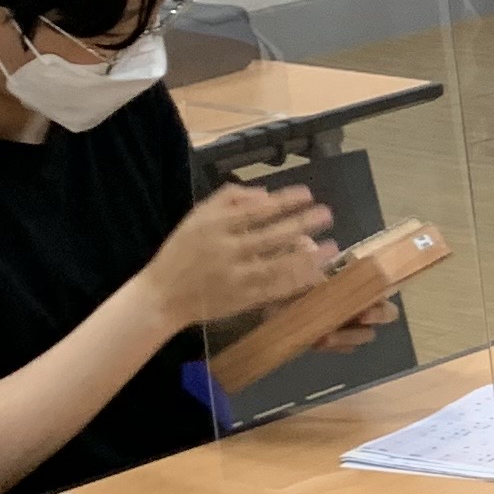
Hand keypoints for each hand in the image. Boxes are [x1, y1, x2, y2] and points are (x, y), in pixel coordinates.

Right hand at [150, 183, 337, 329]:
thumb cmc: (182, 251)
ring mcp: (235, 278)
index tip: (307, 193)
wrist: (162, 295)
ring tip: (331, 246)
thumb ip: (228, 199)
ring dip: (306, 257)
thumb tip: (265, 193)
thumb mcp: (197, 216)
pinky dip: (296, 283)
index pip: (255, 211)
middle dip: (301, 224)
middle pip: (270, 236)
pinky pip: (274, 290)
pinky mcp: (241, 300)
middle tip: (327, 214)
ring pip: (277, 266)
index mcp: (214, 226)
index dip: (283, 201)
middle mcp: (226, 251)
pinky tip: (316, 274)